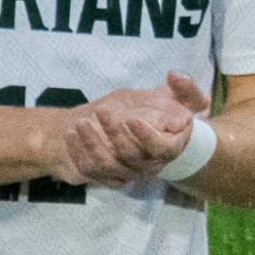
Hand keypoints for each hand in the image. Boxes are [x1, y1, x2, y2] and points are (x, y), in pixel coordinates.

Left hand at [57, 80, 196, 186]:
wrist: (128, 125)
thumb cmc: (154, 109)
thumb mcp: (171, 96)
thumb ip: (183, 87)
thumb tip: (175, 76)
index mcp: (171, 145)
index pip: (164, 149)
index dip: (147, 136)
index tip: (131, 119)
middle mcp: (152, 164)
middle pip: (133, 155)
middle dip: (114, 133)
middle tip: (100, 110)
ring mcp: (130, 173)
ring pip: (109, 165)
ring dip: (92, 143)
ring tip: (79, 123)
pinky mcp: (109, 178)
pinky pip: (92, 171)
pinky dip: (79, 153)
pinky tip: (72, 135)